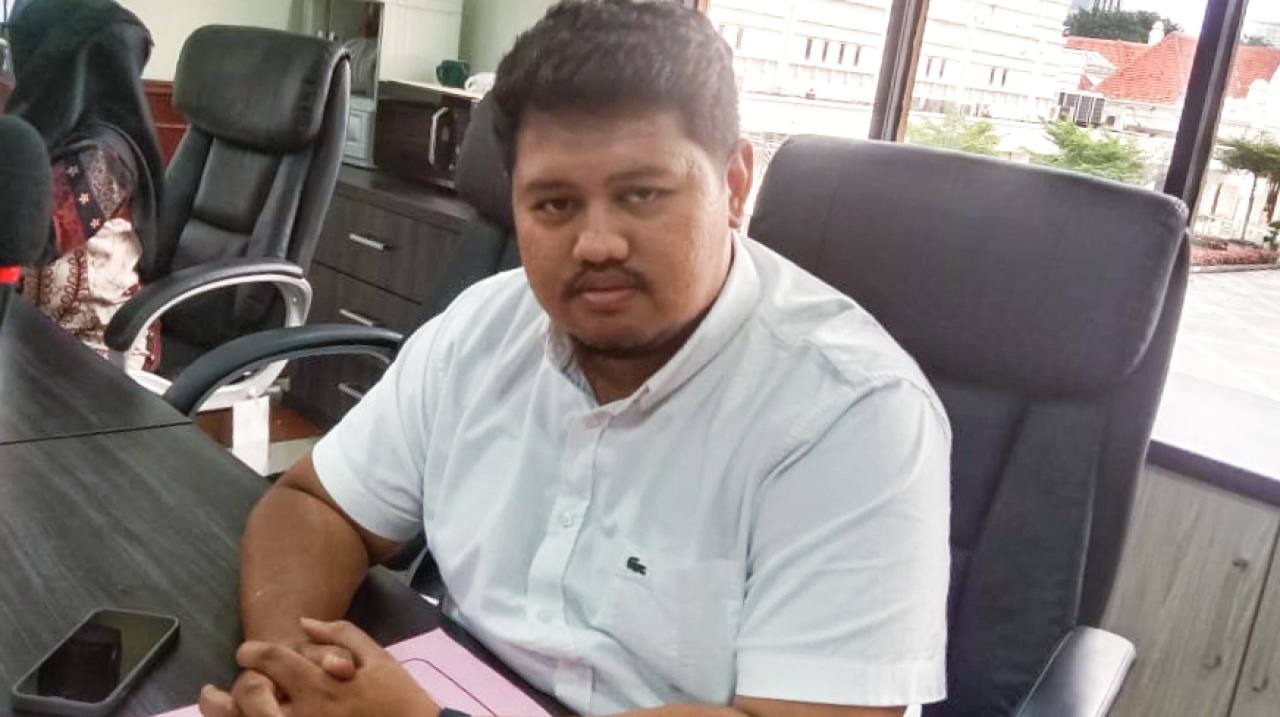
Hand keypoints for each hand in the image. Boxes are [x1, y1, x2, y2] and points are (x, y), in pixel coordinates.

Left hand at [229, 618, 438, 716]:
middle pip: (248, 695)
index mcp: (319, 683)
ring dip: (222, 714)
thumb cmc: (397, 697)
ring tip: (212, 705)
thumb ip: (340, 634)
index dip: (252, 651)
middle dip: (232, 686)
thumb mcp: (377, 657)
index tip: (247, 652)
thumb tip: (304, 622)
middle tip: (221, 686)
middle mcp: (302, 713)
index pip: (270, 660)